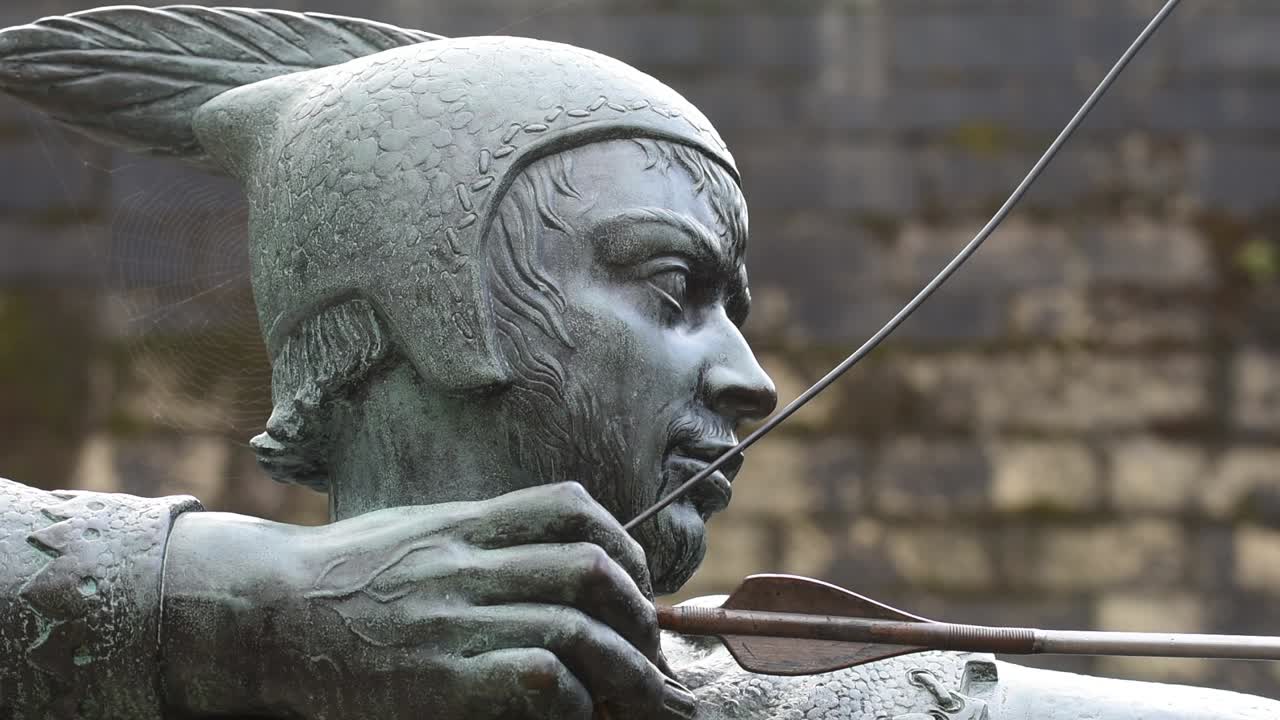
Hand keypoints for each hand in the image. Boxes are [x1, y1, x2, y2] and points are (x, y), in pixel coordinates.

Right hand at [160, 482, 696, 719]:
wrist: (264, 617)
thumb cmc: (339, 577)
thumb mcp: (413, 532)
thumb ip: (480, 535)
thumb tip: (553, 549)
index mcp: (463, 524)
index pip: (570, 507)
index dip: (623, 543)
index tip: (635, 581)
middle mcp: (466, 564)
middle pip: (589, 570)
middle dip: (640, 614)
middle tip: (652, 652)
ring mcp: (454, 621)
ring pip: (577, 627)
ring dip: (628, 666)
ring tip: (645, 694)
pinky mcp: (440, 680)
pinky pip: (539, 677)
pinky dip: (574, 695)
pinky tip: (576, 710)